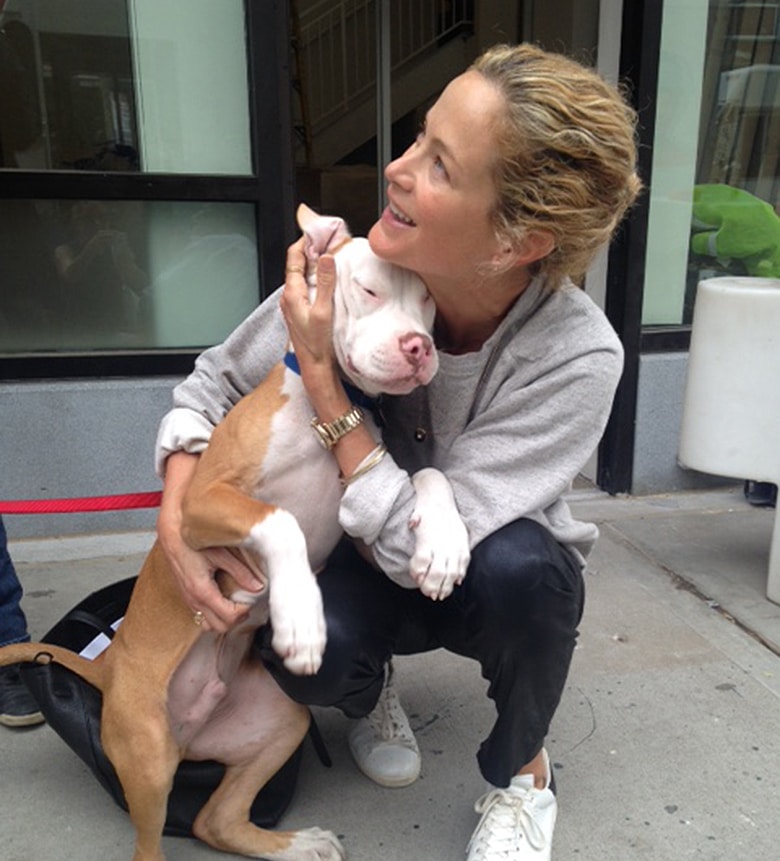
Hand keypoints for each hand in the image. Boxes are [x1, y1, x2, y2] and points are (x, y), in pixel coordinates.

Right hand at [157, 452, 257, 631]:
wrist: (171, 534)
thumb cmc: (194, 541)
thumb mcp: (221, 553)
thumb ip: (240, 571)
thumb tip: (258, 586)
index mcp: (202, 590)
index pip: (228, 616)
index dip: (244, 612)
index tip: (251, 601)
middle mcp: (194, 599)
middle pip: (219, 626)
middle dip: (236, 619)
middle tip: (247, 604)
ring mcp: (189, 599)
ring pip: (208, 625)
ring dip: (224, 618)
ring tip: (236, 603)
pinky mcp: (187, 595)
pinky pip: (201, 614)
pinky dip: (214, 613)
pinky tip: (224, 599)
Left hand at [280, 238, 337, 378]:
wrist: (314, 367)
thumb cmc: (316, 344)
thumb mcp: (324, 311)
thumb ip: (326, 283)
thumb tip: (326, 257)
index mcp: (292, 293)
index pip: (294, 256)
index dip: (306, 240)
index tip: (319, 231)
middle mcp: (289, 296)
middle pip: (298, 263)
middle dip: (313, 249)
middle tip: (329, 239)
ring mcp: (294, 303)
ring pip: (303, 274)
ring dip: (316, 263)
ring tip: (331, 254)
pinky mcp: (300, 309)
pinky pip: (307, 285)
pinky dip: (317, 276)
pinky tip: (329, 278)